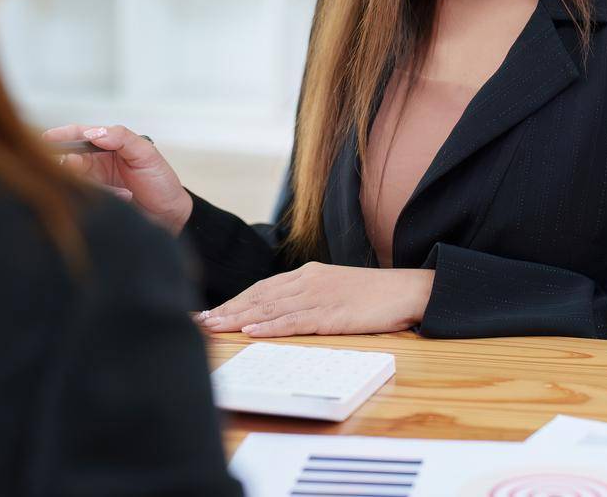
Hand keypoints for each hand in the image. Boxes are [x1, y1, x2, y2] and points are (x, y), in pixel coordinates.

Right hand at [44, 123, 193, 234]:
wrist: (171, 216)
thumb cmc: (161, 182)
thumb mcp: (146, 154)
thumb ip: (122, 138)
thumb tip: (95, 133)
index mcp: (108, 146)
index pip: (79, 135)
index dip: (62, 136)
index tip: (47, 139)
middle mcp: (97, 163)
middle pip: (70, 158)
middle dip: (67, 162)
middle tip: (69, 167)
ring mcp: (95, 184)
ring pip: (73, 180)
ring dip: (83, 183)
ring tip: (110, 189)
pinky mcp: (95, 203)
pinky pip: (83, 199)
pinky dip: (94, 198)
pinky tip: (117, 198)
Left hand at [199, 262, 434, 336]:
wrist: (407, 290)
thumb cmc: (373, 295)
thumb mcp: (334, 290)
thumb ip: (307, 297)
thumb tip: (280, 313)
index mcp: (307, 275)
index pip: (261, 288)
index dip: (233, 301)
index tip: (209, 312)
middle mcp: (307, 281)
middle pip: (258, 297)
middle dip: (226, 310)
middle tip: (199, 321)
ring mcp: (319, 296)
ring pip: (270, 308)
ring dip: (238, 318)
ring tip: (214, 327)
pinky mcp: (332, 314)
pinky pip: (295, 320)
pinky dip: (270, 326)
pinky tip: (252, 331)